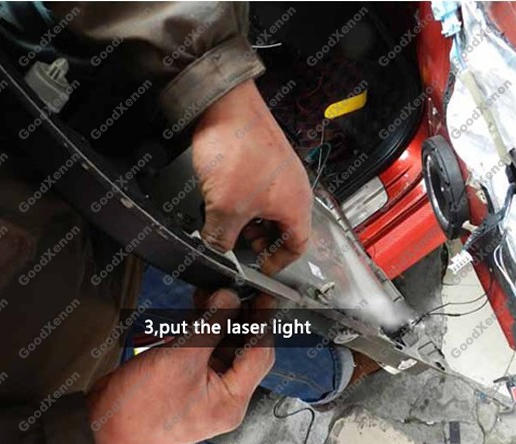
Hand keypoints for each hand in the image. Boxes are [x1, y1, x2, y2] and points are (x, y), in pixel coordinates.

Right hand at [88, 289, 274, 443]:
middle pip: (244, 350)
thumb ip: (211, 325)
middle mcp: (223, 398)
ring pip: (223, 348)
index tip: (263, 297)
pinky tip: (199, 308)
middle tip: (237, 290)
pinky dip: (202, 330)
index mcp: (231, 401)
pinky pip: (203, 351)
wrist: (101, 427)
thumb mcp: (181, 357)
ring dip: (219, 321)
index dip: (264, 322)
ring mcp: (204, 390)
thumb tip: (229, 299)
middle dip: (240, 318)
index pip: (260, 355)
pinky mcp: (187, 381)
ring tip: (214, 294)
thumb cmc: (139, 408)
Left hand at [192, 79, 312, 274]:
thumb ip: (221, 238)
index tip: (259, 268)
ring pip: (267, 209)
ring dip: (247, 220)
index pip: (297, 246)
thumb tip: (217, 249)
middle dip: (257, 241)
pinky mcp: (264, 160)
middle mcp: (293, 188)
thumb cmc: (238, 147)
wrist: (225, 104)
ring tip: (225, 221)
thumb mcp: (225, 207)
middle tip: (235, 244)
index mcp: (296, 205)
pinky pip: (258, 190)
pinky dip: (242, 201)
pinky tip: (221, 198)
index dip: (278, 262)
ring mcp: (279, 172)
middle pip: (282, 229)